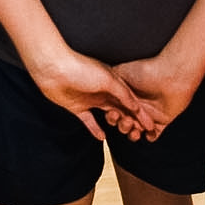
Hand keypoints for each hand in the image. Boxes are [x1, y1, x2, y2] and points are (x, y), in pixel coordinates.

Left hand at [27, 44, 152, 142]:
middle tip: (139, 133)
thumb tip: (136, 106)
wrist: (53, 68)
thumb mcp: (107, 78)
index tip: (151, 124)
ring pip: (108, 115)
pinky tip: (103, 137)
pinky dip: (96, 129)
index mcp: (112, 81)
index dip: (141, 112)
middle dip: (131, 120)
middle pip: (121, 108)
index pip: (130, 99)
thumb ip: (122, 92)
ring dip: (116, 124)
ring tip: (124, 134)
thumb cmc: (80, 68)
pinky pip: (89, 121)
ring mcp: (90, 99)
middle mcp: (102, 91)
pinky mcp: (77, 108)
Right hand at [112, 52, 202, 142]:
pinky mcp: (162, 121)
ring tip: (135, 128)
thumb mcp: (121, 72)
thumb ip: (110, 82)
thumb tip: (100, 87)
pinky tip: (146, 133)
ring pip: (136, 131)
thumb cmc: (146, 70)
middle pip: (124, 122)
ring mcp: (149, 114)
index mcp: (127, 97)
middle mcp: (137, 106)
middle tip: (125, 120)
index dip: (112, 115)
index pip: (115, 111)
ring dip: (132, 133)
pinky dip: (149, 137)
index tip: (112, 114)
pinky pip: (153, 135)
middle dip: (122, 125)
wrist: (170, 75)